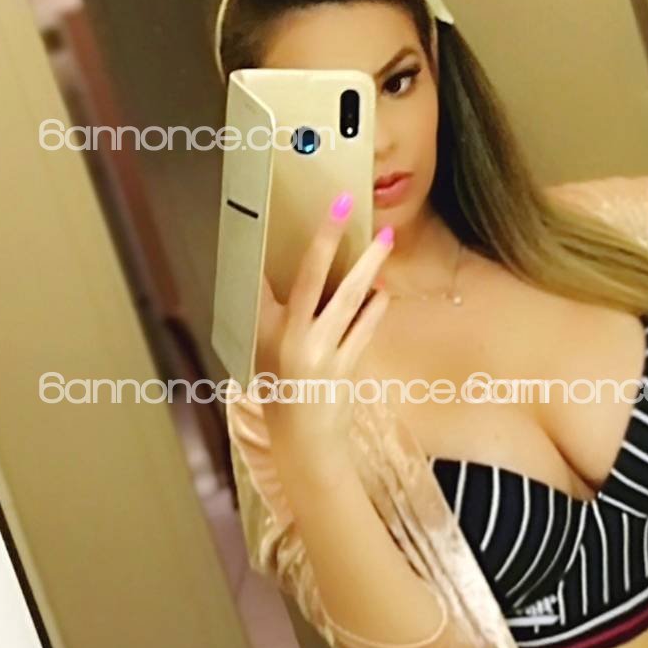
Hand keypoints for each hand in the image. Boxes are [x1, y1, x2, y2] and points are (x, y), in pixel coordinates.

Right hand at [253, 193, 393, 475]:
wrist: (303, 442)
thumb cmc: (280, 393)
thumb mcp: (263, 353)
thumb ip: (272, 317)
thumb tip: (280, 278)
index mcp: (265, 332)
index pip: (263, 280)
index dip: (267, 250)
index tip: (275, 219)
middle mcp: (294, 338)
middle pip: (313, 277)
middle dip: (328, 238)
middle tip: (344, 205)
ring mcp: (324, 352)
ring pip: (349, 298)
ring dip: (369, 265)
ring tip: (384, 239)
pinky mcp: (348, 365)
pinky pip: (365, 328)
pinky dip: (375, 308)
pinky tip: (384, 291)